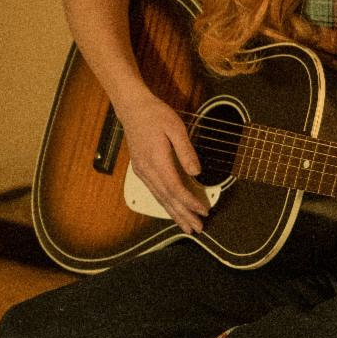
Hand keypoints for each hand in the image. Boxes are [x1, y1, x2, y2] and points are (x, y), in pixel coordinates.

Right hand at [116, 92, 207, 233]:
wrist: (132, 108)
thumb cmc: (155, 115)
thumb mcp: (176, 128)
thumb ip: (186, 151)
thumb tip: (196, 172)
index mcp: (156, 161)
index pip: (175, 188)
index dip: (190, 202)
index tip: (204, 211)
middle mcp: (147, 170)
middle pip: (167, 199)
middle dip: (183, 216)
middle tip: (197, 229)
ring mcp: (142, 171)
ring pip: (159, 198)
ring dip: (174, 214)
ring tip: (187, 226)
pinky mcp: (142, 169)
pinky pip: (155, 192)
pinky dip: (165, 204)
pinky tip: (172, 210)